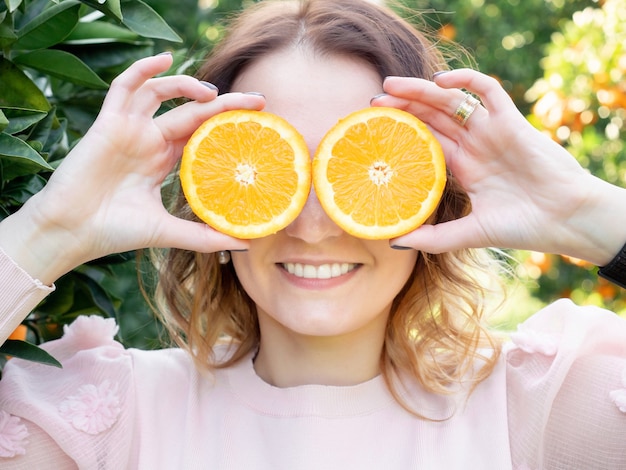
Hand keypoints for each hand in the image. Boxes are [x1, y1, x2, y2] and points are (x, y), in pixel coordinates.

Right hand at [0, 54, 264, 282]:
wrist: (71, 232)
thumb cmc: (115, 232)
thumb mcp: (168, 232)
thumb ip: (204, 237)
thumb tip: (244, 245)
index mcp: (163, 160)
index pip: (201, 134)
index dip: (226, 125)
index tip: (258, 122)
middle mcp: (149, 141)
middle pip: (191, 111)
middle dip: (224, 104)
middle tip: (257, 100)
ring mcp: (129, 130)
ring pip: (160, 93)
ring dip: (186, 85)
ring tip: (214, 93)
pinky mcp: (108, 124)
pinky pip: (124, 87)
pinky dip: (142, 70)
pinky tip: (164, 60)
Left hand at [372, 69, 625, 263]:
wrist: (566, 220)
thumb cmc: (523, 228)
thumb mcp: (470, 233)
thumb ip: (434, 238)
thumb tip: (394, 241)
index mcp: (463, 166)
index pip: (425, 141)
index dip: (401, 133)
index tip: (375, 131)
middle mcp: (474, 145)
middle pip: (432, 117)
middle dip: (403, 107)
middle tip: (374, 102)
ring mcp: (491, 131)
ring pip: (451, 101)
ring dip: (421, 91)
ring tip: (390, 86)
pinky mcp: (511, 121)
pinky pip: (487, 90)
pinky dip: (466, 80)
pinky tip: (440, 80)